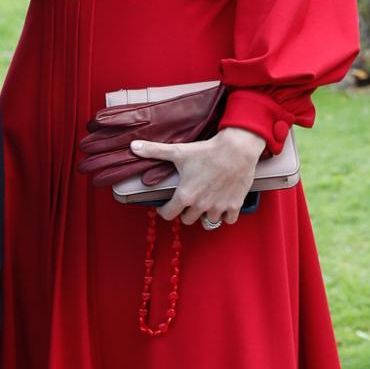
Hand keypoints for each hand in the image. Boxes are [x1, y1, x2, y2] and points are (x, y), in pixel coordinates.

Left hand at [131, 127, 266, 226]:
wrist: (236, 149)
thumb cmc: (206, 151)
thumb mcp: (178, 151)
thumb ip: (154, 151)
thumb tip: (133, 147)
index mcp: (185, 196)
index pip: (168, 215)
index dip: (164, 211)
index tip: (164, 207)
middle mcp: (201, 205)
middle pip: (187, 220)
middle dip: (184, 212)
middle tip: (185, 203)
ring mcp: (218, 207)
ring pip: (208, 222)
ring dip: (204, 215)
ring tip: (203, 205)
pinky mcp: (234, 205)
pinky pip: (227, 220)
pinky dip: (224, 216)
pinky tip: (221, 206)